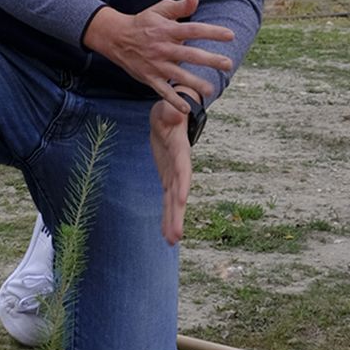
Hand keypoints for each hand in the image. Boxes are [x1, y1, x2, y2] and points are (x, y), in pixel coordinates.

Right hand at [82, 0, 233, 112]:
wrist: (116, 38)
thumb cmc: (143, 22)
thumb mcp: (160, 10)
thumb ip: (179, 5)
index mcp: (167, 30)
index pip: (194, 30)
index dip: (212, 32)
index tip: (230, 35)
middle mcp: (163, 48)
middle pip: (190, 54)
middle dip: (210, 60)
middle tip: (228, 64)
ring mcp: (156, 64)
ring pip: (178, 75)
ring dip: (194, 83)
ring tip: (210, 89)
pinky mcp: (149, 77)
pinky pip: (163, 91)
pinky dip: (173, 100)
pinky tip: (186, 109)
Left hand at [150, 99, 193, 245]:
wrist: (170, 116)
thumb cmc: (168, 110)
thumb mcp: (166, 108)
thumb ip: (170, 111)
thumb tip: (174, 112)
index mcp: (180, 150)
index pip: (182, 168)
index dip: (182, 183)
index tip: (181, 199)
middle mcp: (180, 167)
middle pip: (179, 193)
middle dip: (177, 214)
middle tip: (176, 235)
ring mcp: (174, 175)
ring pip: (174, 202)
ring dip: (173, 221)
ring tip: (171, 241)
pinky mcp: (168, 179)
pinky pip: (167, 200)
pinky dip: (167, 216)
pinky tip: (167, 235)